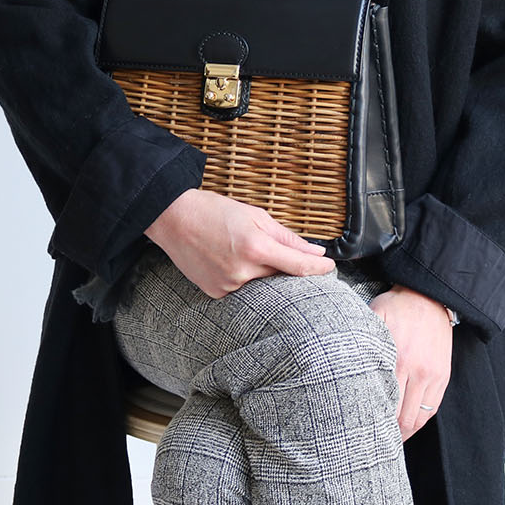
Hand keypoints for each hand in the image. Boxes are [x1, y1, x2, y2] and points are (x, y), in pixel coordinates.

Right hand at [145, 189, 335, 298]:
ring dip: (261, 273)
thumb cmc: (214, 211)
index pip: (298, 266)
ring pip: (260, 285)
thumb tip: (315, 252)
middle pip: (280, 277)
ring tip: (241, 251)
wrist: (173, 219)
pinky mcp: (215, 292)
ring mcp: (228, 285)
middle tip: (273, 252)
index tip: (330, 268)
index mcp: (256, 247)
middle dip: (283, 267)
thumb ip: (287, 237)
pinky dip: (242, 278)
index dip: (319, 269)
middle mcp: (243, 270)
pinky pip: (240, 290)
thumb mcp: (256, 215)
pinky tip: (228, 260)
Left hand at [369, 285, 452, 440]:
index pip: (385, 404)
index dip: (373, 423)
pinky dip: (419, 422)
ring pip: (419, 418)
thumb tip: (341, 364)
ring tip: (390, 441)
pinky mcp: (443, 376)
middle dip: (388, 434)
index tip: (361, 434)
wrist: (429, 296)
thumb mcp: (373, 317)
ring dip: (404, 433)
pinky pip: (432, 408)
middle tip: (371, 444)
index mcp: (397, 358)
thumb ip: (361, 342)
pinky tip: (407, 427)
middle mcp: (418, 370)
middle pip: (402, 418)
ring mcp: (433, 375)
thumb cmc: (395, 306)